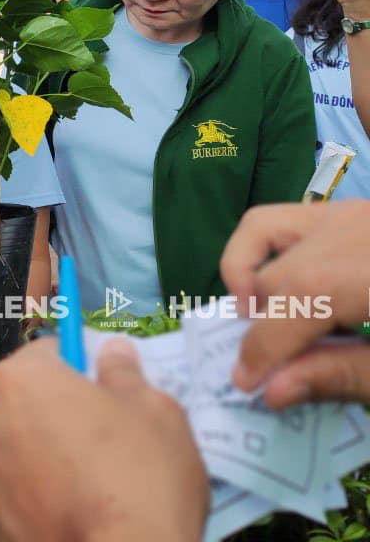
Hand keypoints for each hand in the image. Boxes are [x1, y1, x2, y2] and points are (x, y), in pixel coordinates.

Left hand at [0, 337, 207, 541]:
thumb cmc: (141, 478)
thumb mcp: (155, 411)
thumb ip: (124, 374)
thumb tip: (111, 351)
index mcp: (23, 381)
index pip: (47, 354)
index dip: (79, 368)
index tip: (106, 392)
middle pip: (26, 405)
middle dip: (58, 417)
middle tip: (105, 446)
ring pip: (17, 454)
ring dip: (44, 462)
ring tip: (93, 492)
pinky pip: (15, 503)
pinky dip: (37, 507)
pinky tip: (73, 521)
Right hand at [221, 201, 369, 407]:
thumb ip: (343, 375)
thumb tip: (270, 390)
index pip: (296, 297)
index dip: (264, 344)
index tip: (246, 383)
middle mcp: (355, 226)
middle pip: (277, 271)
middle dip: (260, 321)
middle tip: (263, 366)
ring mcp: (351, 212)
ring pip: (263, 227)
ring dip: (248, 272)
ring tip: (263, 316)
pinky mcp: (351, 213)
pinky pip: (289, 222)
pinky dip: (273, 254)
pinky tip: (297, 294)